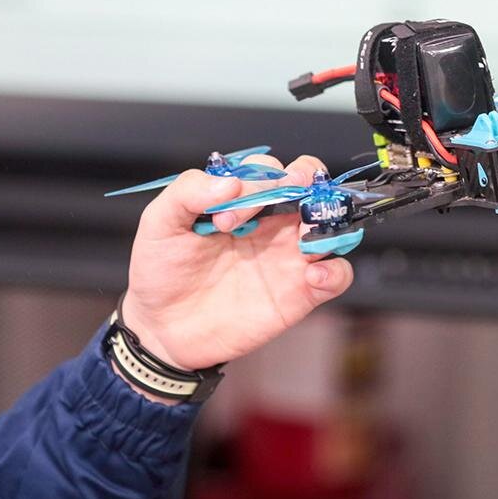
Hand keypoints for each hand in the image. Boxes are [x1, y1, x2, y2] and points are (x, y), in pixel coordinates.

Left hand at [119, 154, 353, 373]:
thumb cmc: (162, 272)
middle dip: (307, 181)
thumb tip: (231, 183)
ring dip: (329, 222)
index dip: (256, 183)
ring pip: (333, 225)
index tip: (223, 219)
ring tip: (304, 241)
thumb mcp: (159, 224)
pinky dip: (336, 271)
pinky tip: (312, 276)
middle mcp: (272, 223)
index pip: (270, 169)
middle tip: (281, 202)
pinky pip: (338, 276)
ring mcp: (290, 257)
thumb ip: (188, 192)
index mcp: (242, 202)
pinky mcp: (301, 293)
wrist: (164, 329)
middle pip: (312, 185)